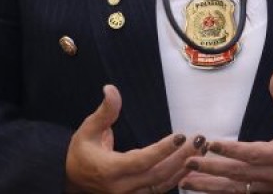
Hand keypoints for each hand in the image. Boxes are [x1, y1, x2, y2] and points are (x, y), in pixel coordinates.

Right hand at [66, 84, 202, 193]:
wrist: (71, 178)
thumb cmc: (80, 152)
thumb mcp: (88, 129)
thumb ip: (105, 111)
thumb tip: (111, 89)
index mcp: (110, 170)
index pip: (142, 161)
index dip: (163, 150)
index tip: (181, 136)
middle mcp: (121, 187)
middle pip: (158, 174)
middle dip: (182, 158)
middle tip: (199, 140)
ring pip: (162, 185)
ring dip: (183, 168)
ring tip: (201, 151)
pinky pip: (160, 190)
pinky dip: (176, 178)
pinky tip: (190, 165)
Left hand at [179, 70, 272, 192]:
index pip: (255, 154)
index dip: (233, 150)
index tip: (212, 144)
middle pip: (239, 173)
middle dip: (212, 169)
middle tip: (189, 161)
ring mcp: (268, 185)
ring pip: (235, 188)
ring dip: (209, 185)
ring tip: (184, 181)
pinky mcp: (262, 188)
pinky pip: (237, 192)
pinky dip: (217, 190)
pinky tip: (198, 187)